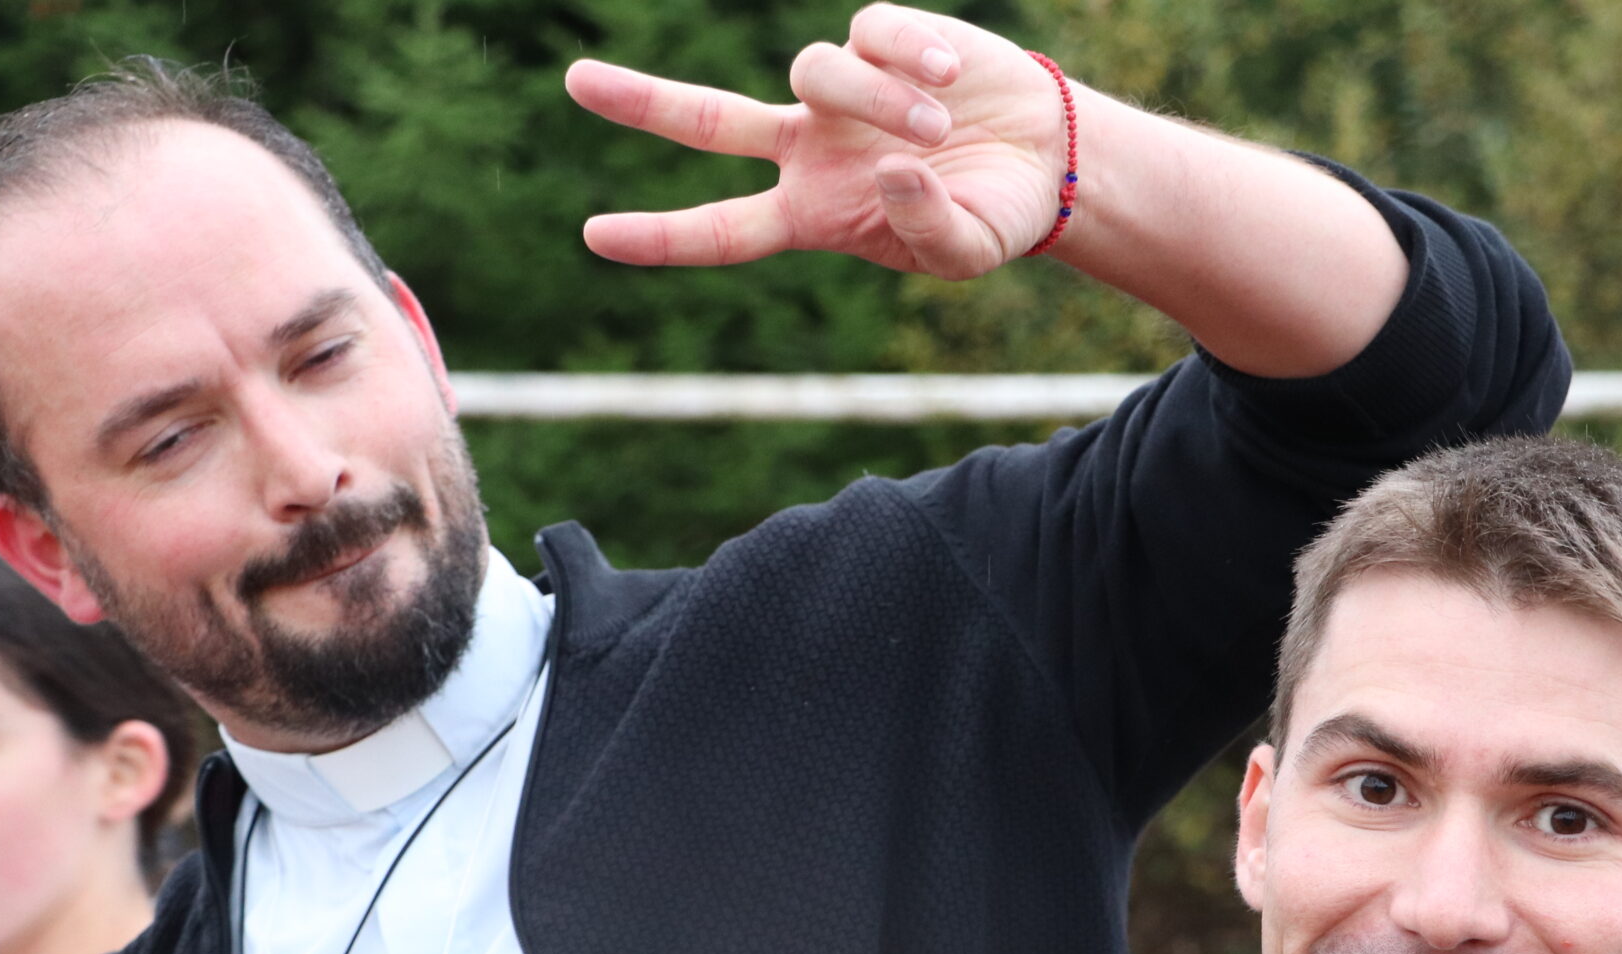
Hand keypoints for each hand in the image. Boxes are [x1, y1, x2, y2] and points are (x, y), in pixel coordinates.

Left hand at [568, 3, 1069, 280]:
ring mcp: (840, 92)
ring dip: (875, 99)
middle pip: (708, 122)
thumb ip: (927, 228)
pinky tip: (949, 78)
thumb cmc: (995, 218)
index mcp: (813, 213)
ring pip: (816, 71)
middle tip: (574, 84)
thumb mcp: (967, 253)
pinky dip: (907, 55)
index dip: (662, 236)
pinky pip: (871, 33)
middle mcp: (809, 148)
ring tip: (938, 125)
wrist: (1047, 160)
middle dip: (642, 102)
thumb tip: (889, 168)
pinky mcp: (883, 40)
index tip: (595, 235)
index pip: (724, 229)